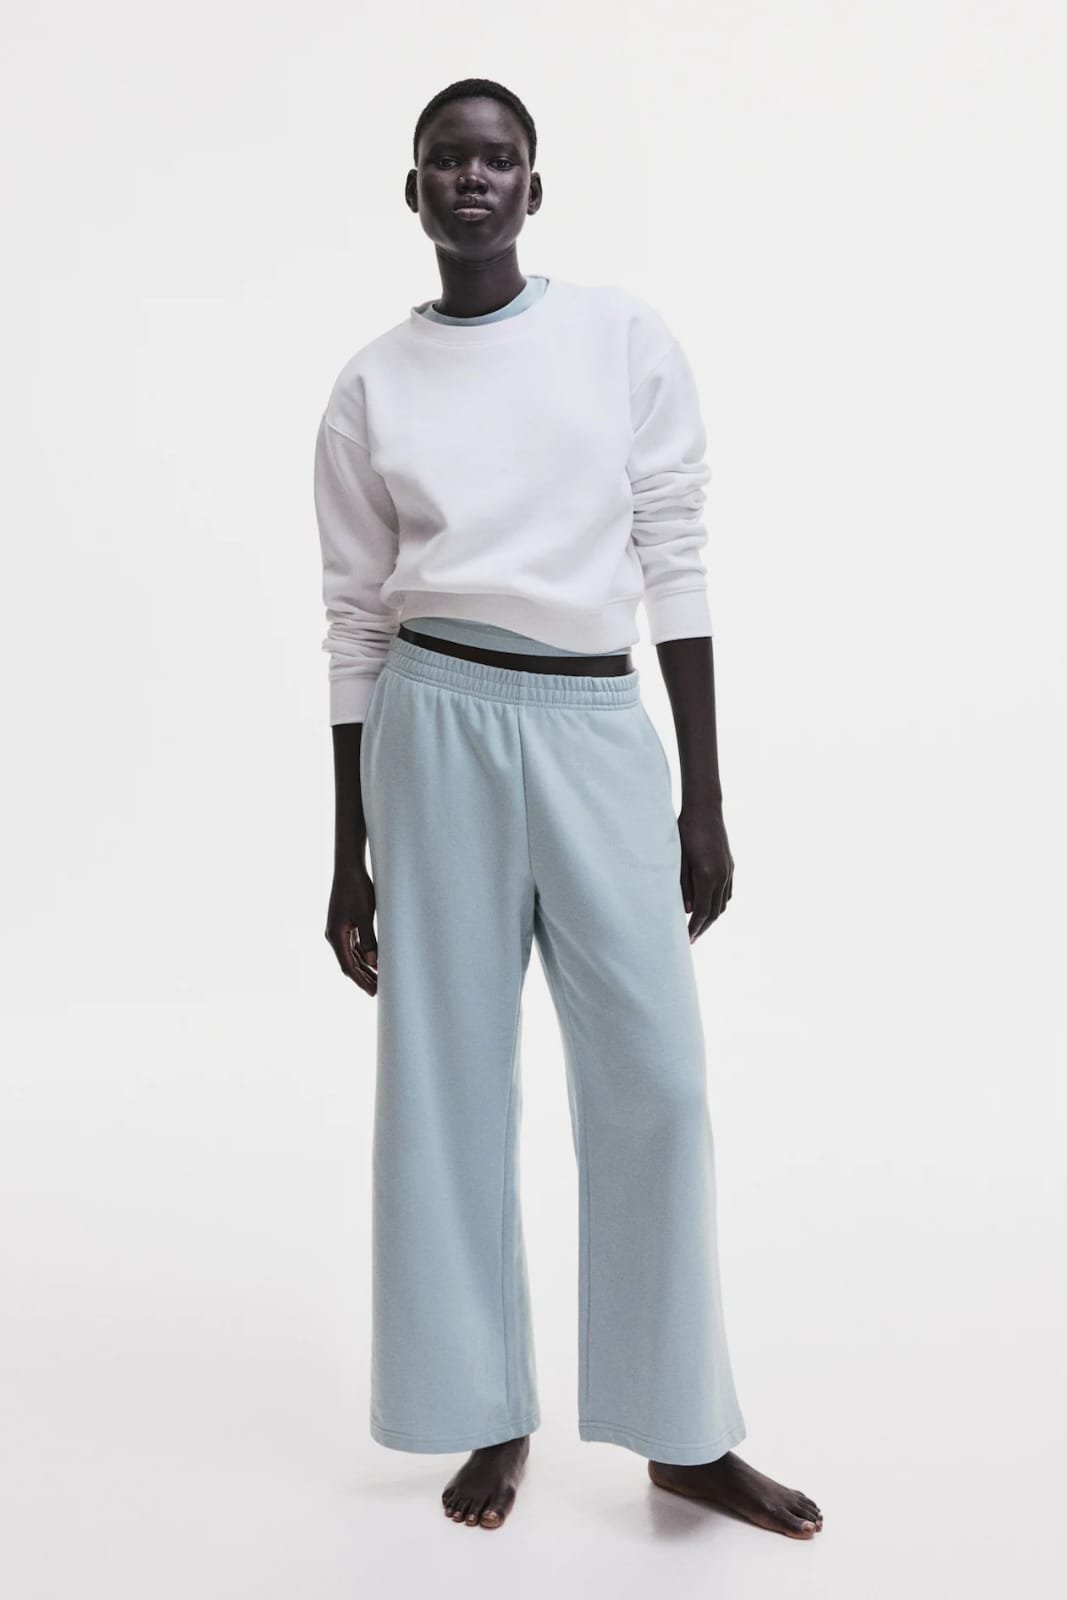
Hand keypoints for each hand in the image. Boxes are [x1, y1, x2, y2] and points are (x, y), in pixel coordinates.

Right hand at [326, 862, 378, 995]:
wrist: (348, 868)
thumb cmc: (357, 889)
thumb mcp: (365, 914)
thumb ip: (369, 939)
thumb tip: (374, 962)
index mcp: (336, 935)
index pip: (348, 966)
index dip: (361, 980)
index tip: (373, 992)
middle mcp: (334, 935)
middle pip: (349, 963)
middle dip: (363, 977)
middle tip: (378, 991)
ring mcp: (339, 930)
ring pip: (352, 956)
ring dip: (364, 967)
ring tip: (379, 979)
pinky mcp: (345, 924)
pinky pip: (353, 946)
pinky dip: (363, 955)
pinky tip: (374, 961)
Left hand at [677, 802, 733, 943]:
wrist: (705, 809)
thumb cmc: (685, 831)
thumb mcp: (678, 859)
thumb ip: (683, 886)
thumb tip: (687, 910)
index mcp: (707, 876)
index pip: (700, 912)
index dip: (693, 928)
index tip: (685, 940)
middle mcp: (722, 876)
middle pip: (714, 912)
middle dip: (702, 928)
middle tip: (691, 940)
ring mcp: (729, 871)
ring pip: (723, 904)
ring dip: (711, 917)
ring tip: (698, 926)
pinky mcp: (731, 866)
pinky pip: (727, 892)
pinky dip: (718, 904)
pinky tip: (708, 907)